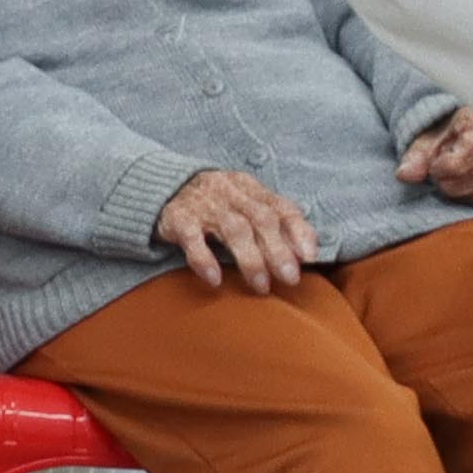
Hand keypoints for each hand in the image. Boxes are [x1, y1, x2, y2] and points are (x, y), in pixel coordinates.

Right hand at [154, 168, 325, 294]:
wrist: (162, 187)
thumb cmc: (215, 204)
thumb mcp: (244, 204)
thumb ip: (274, 223)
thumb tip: (308, 253)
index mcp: (249, 187)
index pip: (280, 206)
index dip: (298, 231)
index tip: (309, 257)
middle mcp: (229, 192)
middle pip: (260, 219)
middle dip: (278, 250)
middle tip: (290, 278)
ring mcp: (202, 204)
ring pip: (233, 229)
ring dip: (250, 259)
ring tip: (261, 286)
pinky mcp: (177, 218)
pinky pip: (192, 238)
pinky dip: (204, 259)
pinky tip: (215, 279)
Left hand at [399, 110, 472, 209]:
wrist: (466, 129)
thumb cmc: (445, 132)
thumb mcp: (426, 136)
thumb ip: (417, 155)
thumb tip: (406, 174)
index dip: (449, 166)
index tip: (435, 169)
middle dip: (453, 186)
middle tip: (440, 180)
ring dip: (467, 196)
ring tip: (456, 182)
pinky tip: (471, 189)